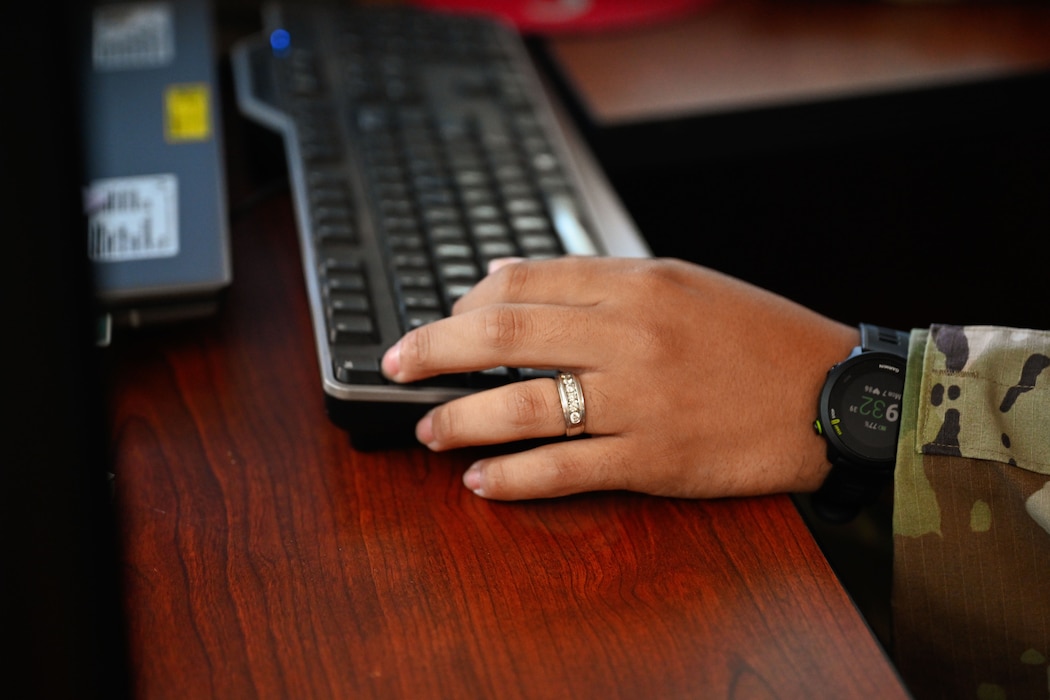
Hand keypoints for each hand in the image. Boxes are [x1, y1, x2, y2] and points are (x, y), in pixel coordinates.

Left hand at [381, 257, 858, 500]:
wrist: (832, 393)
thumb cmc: (756, 337)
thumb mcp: (682, 282)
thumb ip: (598, 279)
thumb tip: (507, 277)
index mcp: (638, 283)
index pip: (524, 282)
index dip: (465, 303)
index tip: (441, 320)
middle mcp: (631, 335)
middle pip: (504, 334)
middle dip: (433, 349)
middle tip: (394, 364)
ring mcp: (640, 399)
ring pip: (522, 405)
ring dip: (460, 419)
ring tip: (429, 430)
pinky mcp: (653, 458)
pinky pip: (564, 468)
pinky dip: (512, 476)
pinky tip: (480, 481)